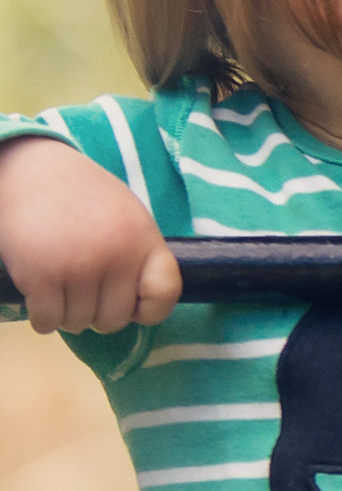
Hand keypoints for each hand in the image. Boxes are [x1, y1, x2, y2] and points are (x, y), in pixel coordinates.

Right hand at [0, 137, 178, 334]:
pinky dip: (42, 319)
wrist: (30, 168)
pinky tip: (39, 303)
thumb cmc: (80, 194)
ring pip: (78, 322)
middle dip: (97, 316)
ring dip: (66, 317)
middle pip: (115, 318)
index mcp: (144, 240)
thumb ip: (137, 254)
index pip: (164, 295)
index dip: (149, 311)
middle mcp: (116, 255)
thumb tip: (138, 304)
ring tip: (59, 294)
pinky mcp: (40, 274)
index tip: (131, 307)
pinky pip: (47, 319)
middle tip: (82, 299)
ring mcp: (78, 266)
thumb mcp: (127, 215)